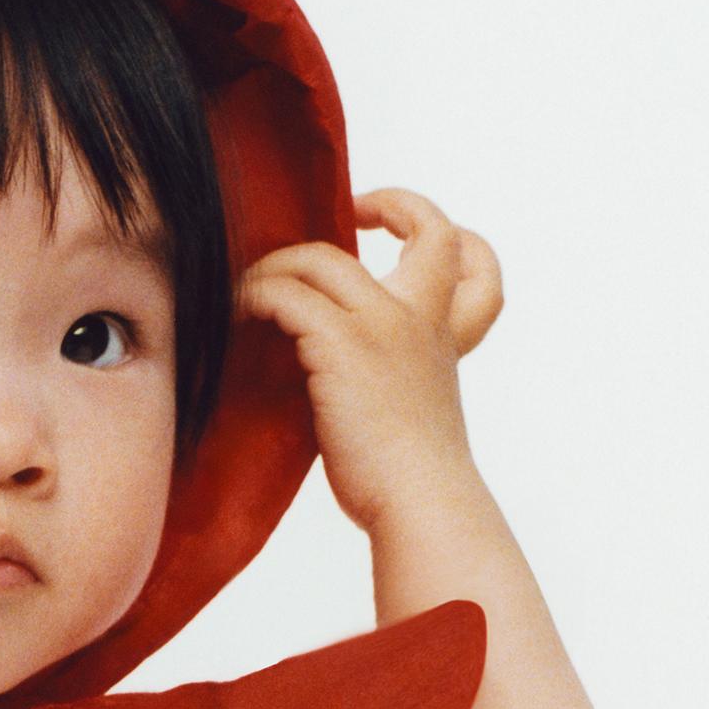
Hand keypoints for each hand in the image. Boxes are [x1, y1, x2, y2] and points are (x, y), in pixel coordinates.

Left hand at [234, 187, 504, 532]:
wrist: (420, 502)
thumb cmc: (405, 477)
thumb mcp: (409, 406)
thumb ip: (386, 367)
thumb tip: (323, 356)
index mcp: (443, 332)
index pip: (471, 254)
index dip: (430, 223)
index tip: (376, 217)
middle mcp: (421, 315)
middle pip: (421, 229)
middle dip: (382, 205)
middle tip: (326, 230)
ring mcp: (384, 324)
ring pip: (320, 258)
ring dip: (276, 267)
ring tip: (248, 289)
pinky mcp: (341, 344)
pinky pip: (285, 296)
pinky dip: (254, 297)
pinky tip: (238, 315)